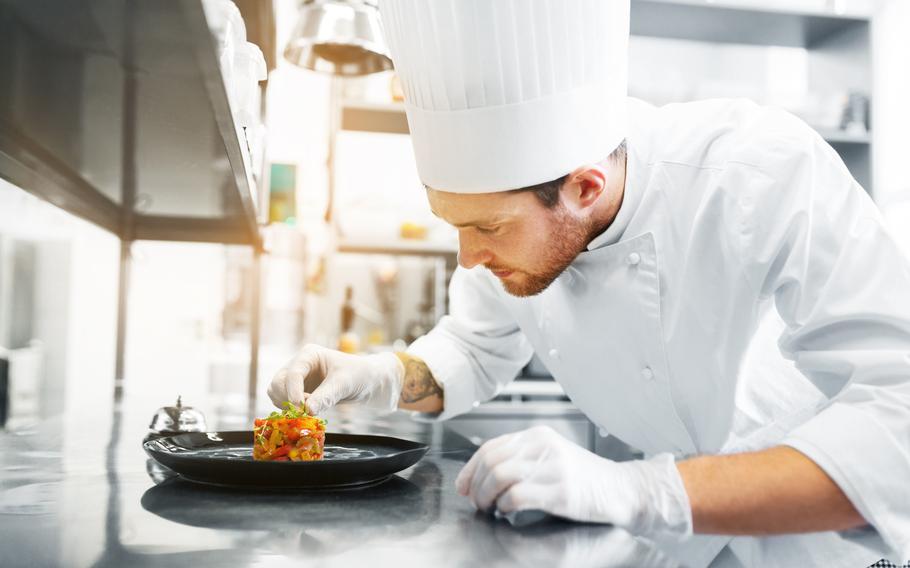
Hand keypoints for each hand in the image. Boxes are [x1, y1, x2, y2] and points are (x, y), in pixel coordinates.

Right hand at [267, 345, 403, 414]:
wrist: (367, 382)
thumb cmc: (358, 375)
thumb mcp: (344, 384)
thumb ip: (326, 396)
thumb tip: (308, 410)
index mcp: (309, 355)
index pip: (293, 373)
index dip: (294, 393)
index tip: (302, 409)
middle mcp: (299, 365)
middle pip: (278, 382)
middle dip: (288, 398)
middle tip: (305, 411)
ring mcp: (297, 379)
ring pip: (276, 392)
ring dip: (287, 405)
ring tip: (309, 410)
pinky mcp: (298, 392)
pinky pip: (283, 402)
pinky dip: (290, 410)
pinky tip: (308, 412)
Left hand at [455, 426, 692, 542]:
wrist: (621, 489)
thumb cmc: (584, 478)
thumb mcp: (550, 458)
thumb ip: (521, 460)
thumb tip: (480, 477)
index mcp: (538, 436)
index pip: (490, 446)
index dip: (470, 469)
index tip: (464, 486)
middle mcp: (543, 446)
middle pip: (491, 460)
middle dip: (476, 485)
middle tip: (477, 502)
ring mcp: (553, 467)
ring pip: (500, 475)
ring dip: (487, 496)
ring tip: (490, 508)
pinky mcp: (561, 491)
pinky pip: (518, 496)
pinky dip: (506, 506)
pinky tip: (509, 512)